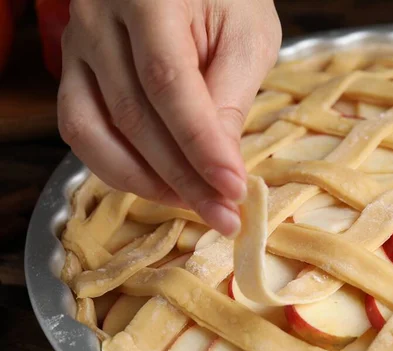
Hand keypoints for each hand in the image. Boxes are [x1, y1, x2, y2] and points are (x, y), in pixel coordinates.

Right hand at [57, 0, 281, 237]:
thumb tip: (220, 167)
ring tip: (194, 205)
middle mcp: (98, 20)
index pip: (169, 85)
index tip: (232, 189)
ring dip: (147, 182)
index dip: (201, 145)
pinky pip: (81, 130)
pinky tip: (158, 185)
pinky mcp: (73, 70)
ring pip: (95, 133)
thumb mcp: (247, 36)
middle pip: (133, 117)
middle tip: (223, 215)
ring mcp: (77, 46)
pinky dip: (118, 167)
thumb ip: (230, 97)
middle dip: (183, 178)